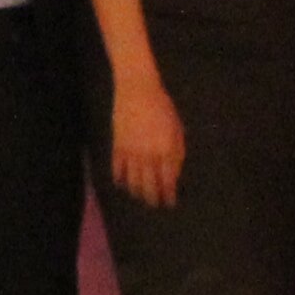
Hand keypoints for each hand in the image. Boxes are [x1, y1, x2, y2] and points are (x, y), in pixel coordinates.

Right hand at [110, 70, 186, 211]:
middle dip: (153, 198)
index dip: (168, 194)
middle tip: (155, 204)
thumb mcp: (177, 128)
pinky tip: (122, 184)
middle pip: (149, 185)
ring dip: (137, 192)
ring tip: (140, 197)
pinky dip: (119, 179)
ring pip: (132, 180)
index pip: (167, 180)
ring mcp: (130, 152)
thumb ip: (177, 152)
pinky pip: (117, 168)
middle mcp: (148, 155)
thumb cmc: (162, 106)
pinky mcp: (117, 146)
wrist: (137, 89)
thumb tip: (174, 173)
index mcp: (166, 150)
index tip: (170, 202)